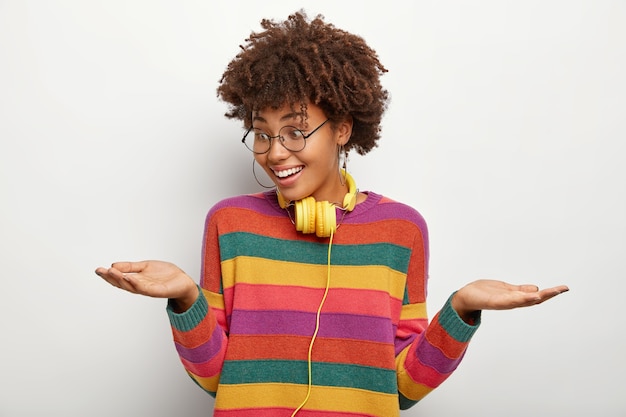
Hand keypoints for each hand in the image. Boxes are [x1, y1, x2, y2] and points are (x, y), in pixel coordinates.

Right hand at [95, 260, 198, 310]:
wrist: (183, 281)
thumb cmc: (165, 275)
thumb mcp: (145, 266)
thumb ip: (130, 267)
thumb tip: (113, 265)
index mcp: (135, 280)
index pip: (119, 279)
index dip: (108, 275)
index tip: (98, 270)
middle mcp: (139, 286)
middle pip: (121, 284)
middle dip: (110, 278)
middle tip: (101, 271)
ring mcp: (147, 290)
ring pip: (131, 286)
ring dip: (121, 280)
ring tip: (111, 272)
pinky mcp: (157, 291)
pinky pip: (144, 288)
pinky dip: (136, 283)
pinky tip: (130, 278)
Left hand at [452, 279, 568, 322]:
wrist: (465, 297)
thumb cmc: (484, 292)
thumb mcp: (505, 289)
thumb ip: (520, 291)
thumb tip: (536, 289)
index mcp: (515, 297)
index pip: (536, 296)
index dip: (550, 293)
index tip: (564, 288)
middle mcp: (512, 302)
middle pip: (534, 299)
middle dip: (549, 294)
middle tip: (564, 288)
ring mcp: (504, 302)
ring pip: (524, 301)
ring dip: (538, 297)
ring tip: (551, 292)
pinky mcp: (495, 301)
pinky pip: (510, 301)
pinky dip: (522, 299)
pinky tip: (532, 296)